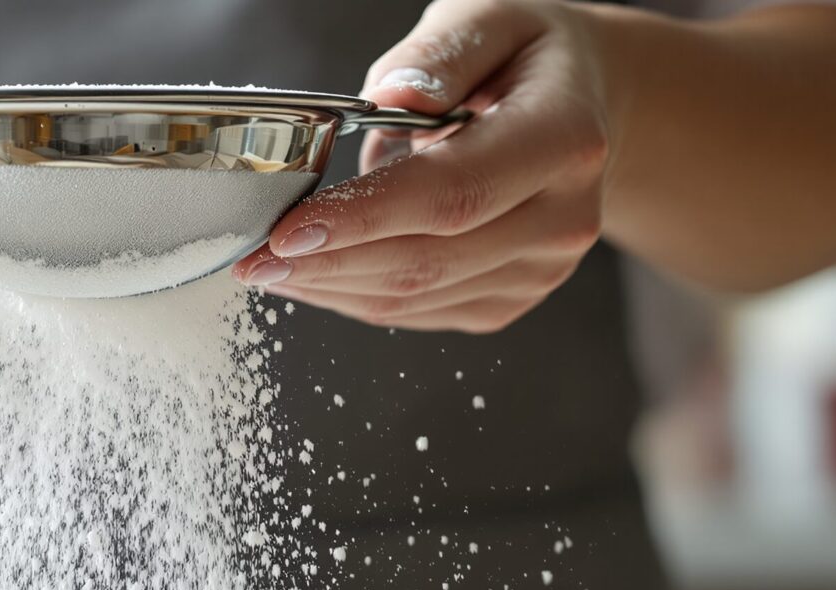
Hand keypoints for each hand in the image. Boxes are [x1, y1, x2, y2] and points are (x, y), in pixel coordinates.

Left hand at [233, 0, 612, 333]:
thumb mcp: (489, 18)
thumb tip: (393, 96)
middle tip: (250, 260)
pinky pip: (420, 314)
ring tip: (268, 267)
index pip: (453, 193)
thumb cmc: (524, 58)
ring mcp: (540, 269)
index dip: (364, 219)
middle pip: (427, 260)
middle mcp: (563, 217)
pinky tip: (314, 275)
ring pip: (416, 298)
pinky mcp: (510, 298)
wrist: (586, 107)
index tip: (287, 231)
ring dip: (330, 288)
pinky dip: (356, 298)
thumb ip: (440, 55)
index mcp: (563, 140)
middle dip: (325, 265)